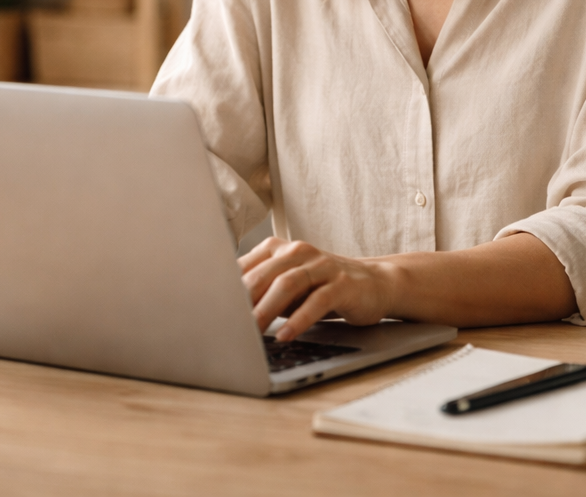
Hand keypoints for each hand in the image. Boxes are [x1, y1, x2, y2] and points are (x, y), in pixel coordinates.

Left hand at [237, 237, 396, 340]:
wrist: (374, 283)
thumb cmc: (322, 288)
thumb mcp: (288, 289)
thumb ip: (262, 294)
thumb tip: (226, 313)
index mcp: (279, 250)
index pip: (246, 267)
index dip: (228, 289)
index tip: (211, 309)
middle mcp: (299, 252)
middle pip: (264, 274)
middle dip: (243, 301)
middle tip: (227, 324)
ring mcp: (322, 266)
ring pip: (288, 284)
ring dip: (267, 309)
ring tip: (252, 330)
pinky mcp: (342, 283)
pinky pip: (317, 301)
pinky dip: (299, 319)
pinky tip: (285, 335)